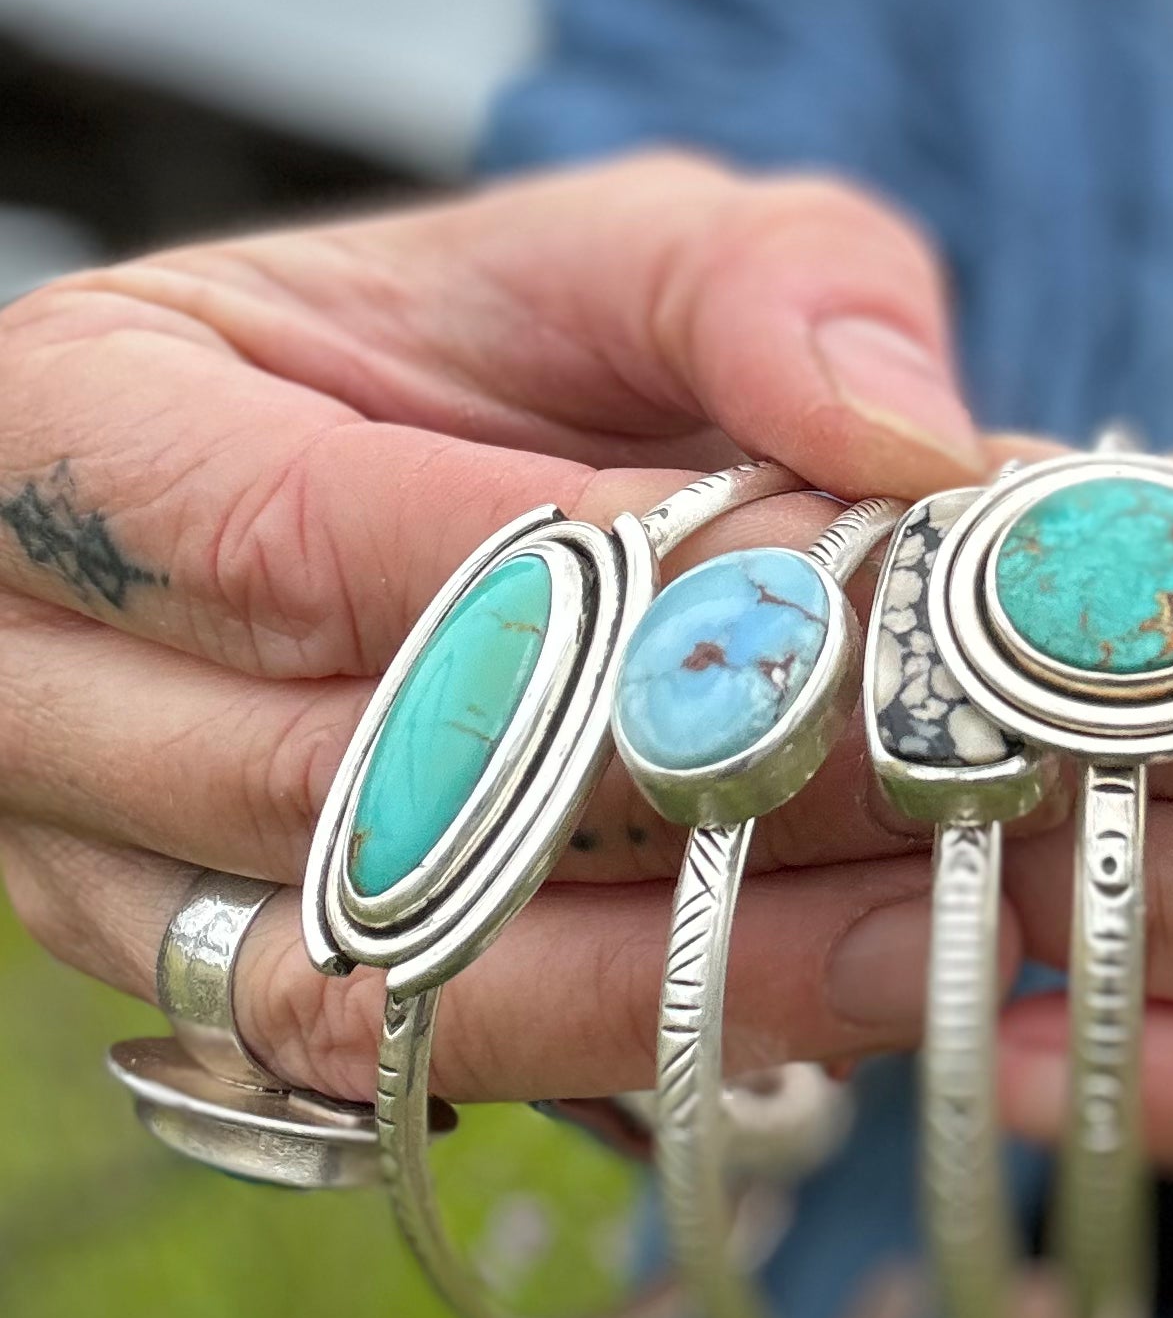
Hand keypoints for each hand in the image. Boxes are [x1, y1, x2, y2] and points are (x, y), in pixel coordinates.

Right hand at [0, 153, 1006, 1100]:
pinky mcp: (255, 992)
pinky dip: (648, 1041)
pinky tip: (848, 1002)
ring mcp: (125, 871)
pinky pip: (439, 1068)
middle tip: (939, 775)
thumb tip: (909, 446)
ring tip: (934, 935)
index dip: (570, 590)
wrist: (443, 469)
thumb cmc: (506, 345)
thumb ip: (769, 286)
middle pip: (345, 789)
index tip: (825, 604)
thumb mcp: (634, 249)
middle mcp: (50, 677)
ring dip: (679, 971)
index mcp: (78, 424)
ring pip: (384, 982)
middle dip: (666, 791)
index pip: (302, 539)